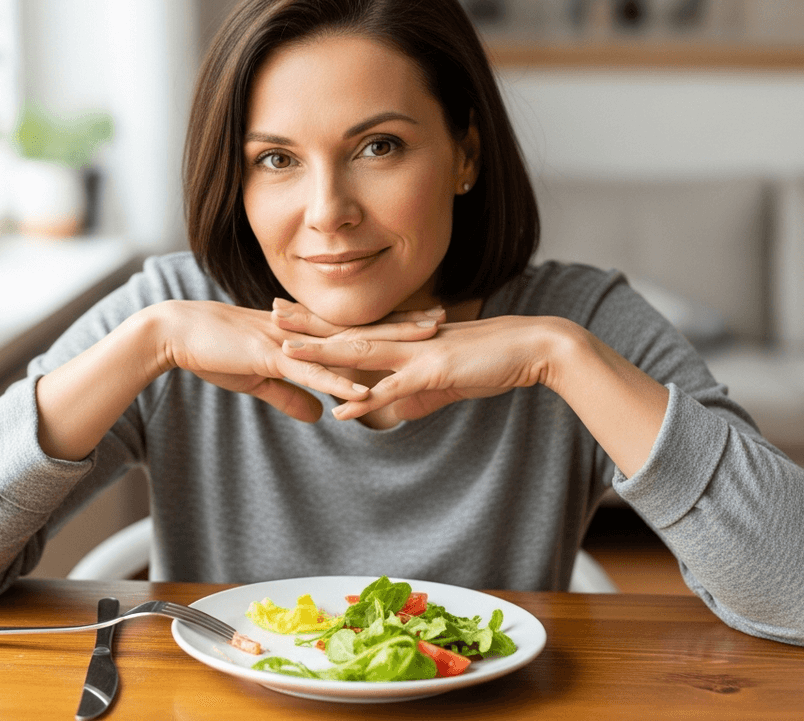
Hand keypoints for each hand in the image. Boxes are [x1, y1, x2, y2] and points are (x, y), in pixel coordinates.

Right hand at [154, 299, 441, 421]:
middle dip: (403, 325)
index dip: (388, 326)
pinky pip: (311, 372)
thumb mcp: (259, 379)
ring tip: (422, 345)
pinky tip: (362, 390)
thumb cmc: (214, 351)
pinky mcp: (271, 357)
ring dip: (386, 345)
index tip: (422, 323)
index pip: (355, 328)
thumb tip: (319, 416)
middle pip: (363, 328)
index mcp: (303, 334)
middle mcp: (304, 332)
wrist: (178, 334)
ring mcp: (291, 343)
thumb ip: (290, 396)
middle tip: (443, 319)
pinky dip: (337, 381)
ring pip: (347, 344)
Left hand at [279, 313, 568, 422]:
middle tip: (269, 313)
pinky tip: (339, 410)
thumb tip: (400, 411)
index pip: (356, 328)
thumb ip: (420, 394)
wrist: (533, 347)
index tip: (291, 314)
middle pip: (346, 332)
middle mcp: (406, 341)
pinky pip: (393, 389)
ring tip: (286, 354)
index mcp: (408, 339)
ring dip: (321, 354)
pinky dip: (365, 399)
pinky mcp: (434, 373)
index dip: (322, 322)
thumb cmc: (495, 361)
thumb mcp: (450, 380)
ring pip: (359, 354)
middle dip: (307, 324)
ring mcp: (418, 355)